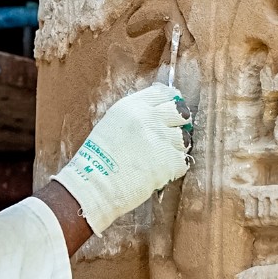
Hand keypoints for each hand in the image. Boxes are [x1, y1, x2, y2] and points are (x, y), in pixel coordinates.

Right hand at [50, 83, 190, 234]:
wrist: (93, 185)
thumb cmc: (95, 160)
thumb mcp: (112, 124)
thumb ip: (135, 116)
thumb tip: (158, 115)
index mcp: (132, 106)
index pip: (164, 93)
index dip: (171, 101)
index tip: (172, 109)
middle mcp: (149, 118)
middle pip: (179, 112)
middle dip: (179, 122)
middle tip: (170, 134)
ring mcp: (161, 140)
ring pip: (184, 138)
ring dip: (177, 147)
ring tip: (162, 157)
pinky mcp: (169, 162)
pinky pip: (183, 161)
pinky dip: (175, 168)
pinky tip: (161, 172)